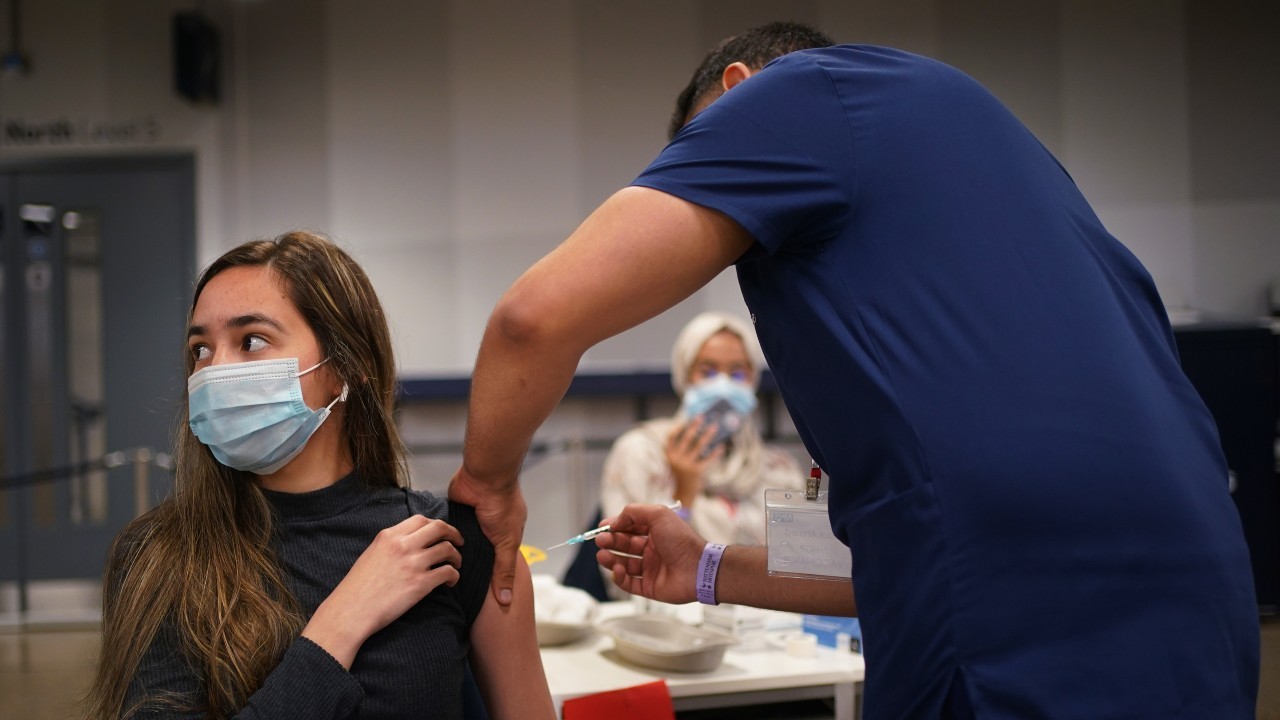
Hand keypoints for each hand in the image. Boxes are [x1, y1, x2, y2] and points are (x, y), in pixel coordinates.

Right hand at [304, 514, 463, 667]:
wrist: (351, 611)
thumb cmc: (357, 587)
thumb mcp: (371, 554)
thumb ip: (391, 544)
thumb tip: (411, 542)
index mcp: (388, 536)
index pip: (420, 519)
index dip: (436, 524)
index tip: (441, 532)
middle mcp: (402, 545)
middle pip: (439, 527)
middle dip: (453, 533)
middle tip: (459, 542)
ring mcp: (412, 563)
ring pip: (447, 549)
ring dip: (456, 556)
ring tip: (456, 564)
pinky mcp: (420, 583)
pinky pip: (448, 572)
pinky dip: (454, 576)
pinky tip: (451, 582)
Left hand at [449, 465, 526, 606]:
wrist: (484, 477)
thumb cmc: (501, 506)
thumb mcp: (506, 543)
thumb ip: (504, 570)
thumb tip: (506, 601)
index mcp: (504, 536)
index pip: (494, 563)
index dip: (484, 578)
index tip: (472, 597)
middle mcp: (486, 530)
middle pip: (474, 556)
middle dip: (465, 568)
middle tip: (451, 589)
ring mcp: (469, 522)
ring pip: (458, 546)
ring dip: (452, 555)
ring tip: (438, 576)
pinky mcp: (453, 515)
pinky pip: (446, 533)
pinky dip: (441, 541)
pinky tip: (431, 556)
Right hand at [594, 503, 706, 603]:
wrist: (697, 567)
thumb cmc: (680, 539)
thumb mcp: (658, 514)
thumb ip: (633, 512)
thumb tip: (615, 521)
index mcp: (655, 532)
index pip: (630, 528)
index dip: (615, 527)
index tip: (602, 528)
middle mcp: (652, 550)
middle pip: (624, 546)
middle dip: (610, 542)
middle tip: (600, 541)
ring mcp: (650, 569)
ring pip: (624, 564)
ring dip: (611, 559)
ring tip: (603, 555)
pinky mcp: (649, 587)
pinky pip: (629, 583)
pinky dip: (619, 577)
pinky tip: (616, 569)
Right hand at [665, 417, 723, 506]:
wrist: (683, 492)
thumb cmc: (682, 473)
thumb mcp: (677, 461)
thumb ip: (682, 448)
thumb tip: (698, 431)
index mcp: (669, 455)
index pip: (671, 436)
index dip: (678, 427)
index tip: (686, 419)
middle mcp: (676, 458)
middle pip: (686, 438)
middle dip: (695, 425)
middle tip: (702, 416)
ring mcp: (686, 465)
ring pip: (699, 446)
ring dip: (708, 435)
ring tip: (715, 427)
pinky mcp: (696, 471)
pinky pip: (708, 458)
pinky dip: (715, 452)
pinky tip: (721, 446)